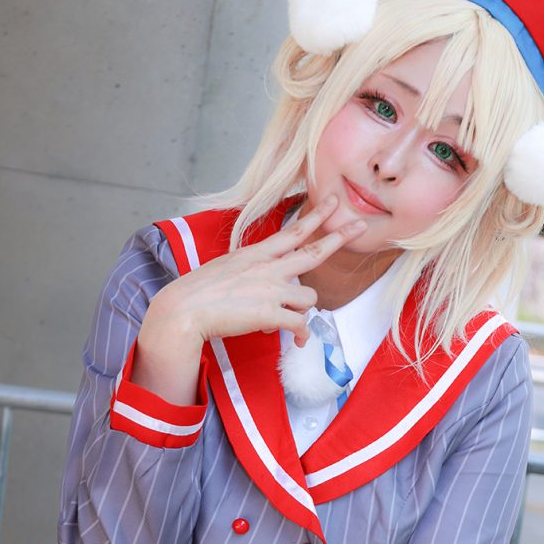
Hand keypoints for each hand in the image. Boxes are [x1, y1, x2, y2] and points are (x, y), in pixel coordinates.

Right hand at [131, 195, 366, 403]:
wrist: (184, 310)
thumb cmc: (197, 292)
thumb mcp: (224, 270)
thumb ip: (249, 275)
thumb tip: (262, 292)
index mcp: (256, 254)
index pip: (292, 231)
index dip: (315, 216)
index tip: (332, 202)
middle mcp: (268, 268)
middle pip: (312, 251)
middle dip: (339, 237)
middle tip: (359, 226)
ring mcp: (271, 290)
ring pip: (309, 298)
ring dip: (305, 311)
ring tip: (291, 320)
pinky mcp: (270, 313)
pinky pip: (299, 324)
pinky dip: (299, 334)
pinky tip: (295, 341)